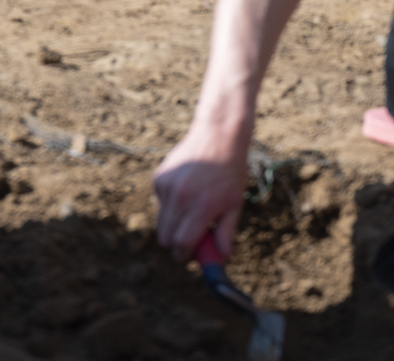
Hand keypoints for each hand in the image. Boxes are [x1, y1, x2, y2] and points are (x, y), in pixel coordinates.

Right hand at [151, 122, 249, 260]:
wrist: (218, 136)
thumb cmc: (230, 173)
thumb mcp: (235, 204)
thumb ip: (226, 233)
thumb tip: (223, 258)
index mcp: (202, 206)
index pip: (182, 244)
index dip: (184, 255)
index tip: (189, 257)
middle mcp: (180, 197)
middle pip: (165, 238)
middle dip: (176, 244)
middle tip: (190, 239)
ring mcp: (166, 186)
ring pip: (160, 222)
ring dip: (172, 225)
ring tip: (192, 208)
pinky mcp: (158, 177)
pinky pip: (159, 204)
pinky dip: (169, 206)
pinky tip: (185, 190)